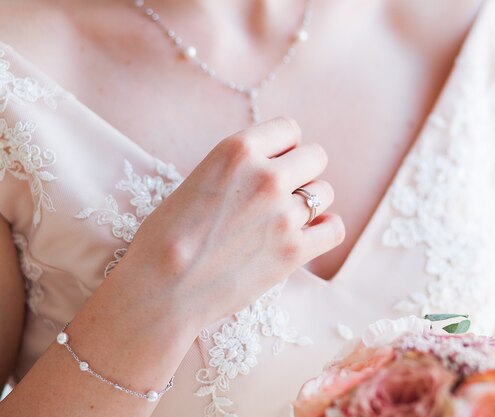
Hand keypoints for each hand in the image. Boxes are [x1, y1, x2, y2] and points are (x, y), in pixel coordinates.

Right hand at [114, 116, 344, 328]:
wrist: (160, 289)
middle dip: (302, 173)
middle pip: (316, 157)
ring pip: (324, 193)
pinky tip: (308, 236)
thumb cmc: (167, 236)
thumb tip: (275, 166)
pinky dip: (325, 231)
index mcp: (237, 151)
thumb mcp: (200, 179)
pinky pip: (334, 228)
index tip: (276, 164)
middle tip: (281, 194)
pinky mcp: (293, 251)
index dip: (285, 147)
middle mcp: (266, 177)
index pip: (289, 129)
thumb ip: (240, 168)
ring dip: (310, 204)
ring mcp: (283, 214)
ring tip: (284, 220)